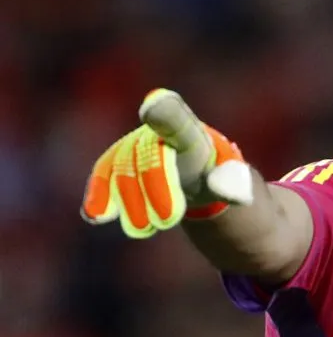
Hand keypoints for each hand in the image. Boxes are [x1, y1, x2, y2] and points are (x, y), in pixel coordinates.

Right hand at [80, 89, 253, 238]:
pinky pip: (104, 175)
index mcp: (189, 130)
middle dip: (155, 186)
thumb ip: (232, 184)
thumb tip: (232, 193)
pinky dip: (99, 194)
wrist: (196, 174)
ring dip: (130, 200)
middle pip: (148, 153)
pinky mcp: (116, 162)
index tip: (151, 108)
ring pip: (123, 168)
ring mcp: (133, 144)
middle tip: (168, 219)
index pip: (177, 119)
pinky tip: (97, 217)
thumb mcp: (231, 180)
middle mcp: (156, 130)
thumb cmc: (216, 175)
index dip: (163, 113)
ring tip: (143, 229)